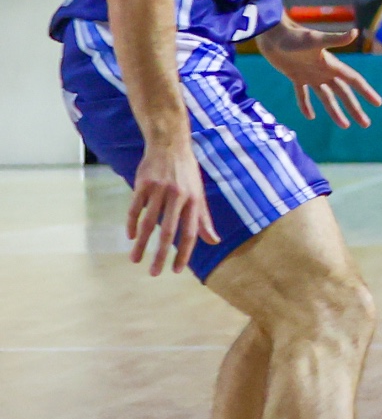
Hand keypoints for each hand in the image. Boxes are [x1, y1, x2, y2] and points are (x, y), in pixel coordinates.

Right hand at [128, 138, 215, 275]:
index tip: (176, 270)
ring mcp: (159, 190)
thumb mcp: (199, 194)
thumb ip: (204, 219)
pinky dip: (131, 224)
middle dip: (161, 255)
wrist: (170, 144)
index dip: (184, 253)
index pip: (190, 232)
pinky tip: (130, 237)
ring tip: (135, 260)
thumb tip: (214, 241)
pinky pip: (134, 208)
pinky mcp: (142, 184)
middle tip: (154, 273)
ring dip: (140, 244)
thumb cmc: (187, 173)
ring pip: (147, 223)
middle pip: (168, 232)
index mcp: (194, 200)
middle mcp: (177, 196)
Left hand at [257, 21, 381, 128]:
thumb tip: (354, 32)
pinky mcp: (296, 76)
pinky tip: (310, 117)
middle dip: (355, 109)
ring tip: (345, 126)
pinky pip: (303, 94)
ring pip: (327, 97)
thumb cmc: (294, 36)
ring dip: (336, 111)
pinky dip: (306, 105)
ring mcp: (310, 75)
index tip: (378, 103)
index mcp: (331, 64)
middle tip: (366, 124)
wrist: (273, 34)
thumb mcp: (315, 40)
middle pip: (344, 93)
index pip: (354, 80)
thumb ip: (335, 39)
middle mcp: (324, 71)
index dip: (366, 92)